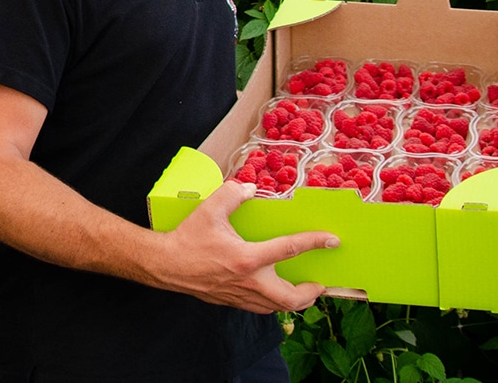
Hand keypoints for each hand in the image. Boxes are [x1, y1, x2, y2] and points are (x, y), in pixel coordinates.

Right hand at [156, 180, 338, 313]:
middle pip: (292, 299)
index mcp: (247, 258)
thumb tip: (248, 189)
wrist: (165, 265)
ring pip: (277, 308)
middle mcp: (249, 281)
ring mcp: (241, 295)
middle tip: (319, 283)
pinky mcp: (231, 301)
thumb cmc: (187, 239)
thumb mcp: (209, 209)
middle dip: (312, 293)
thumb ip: (231, 194)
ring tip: (302, 290)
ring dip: (294, 300)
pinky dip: (273, 303)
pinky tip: (272, 291)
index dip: (314, 242)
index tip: (332, 240)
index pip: (289, 249)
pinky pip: (261, 308)